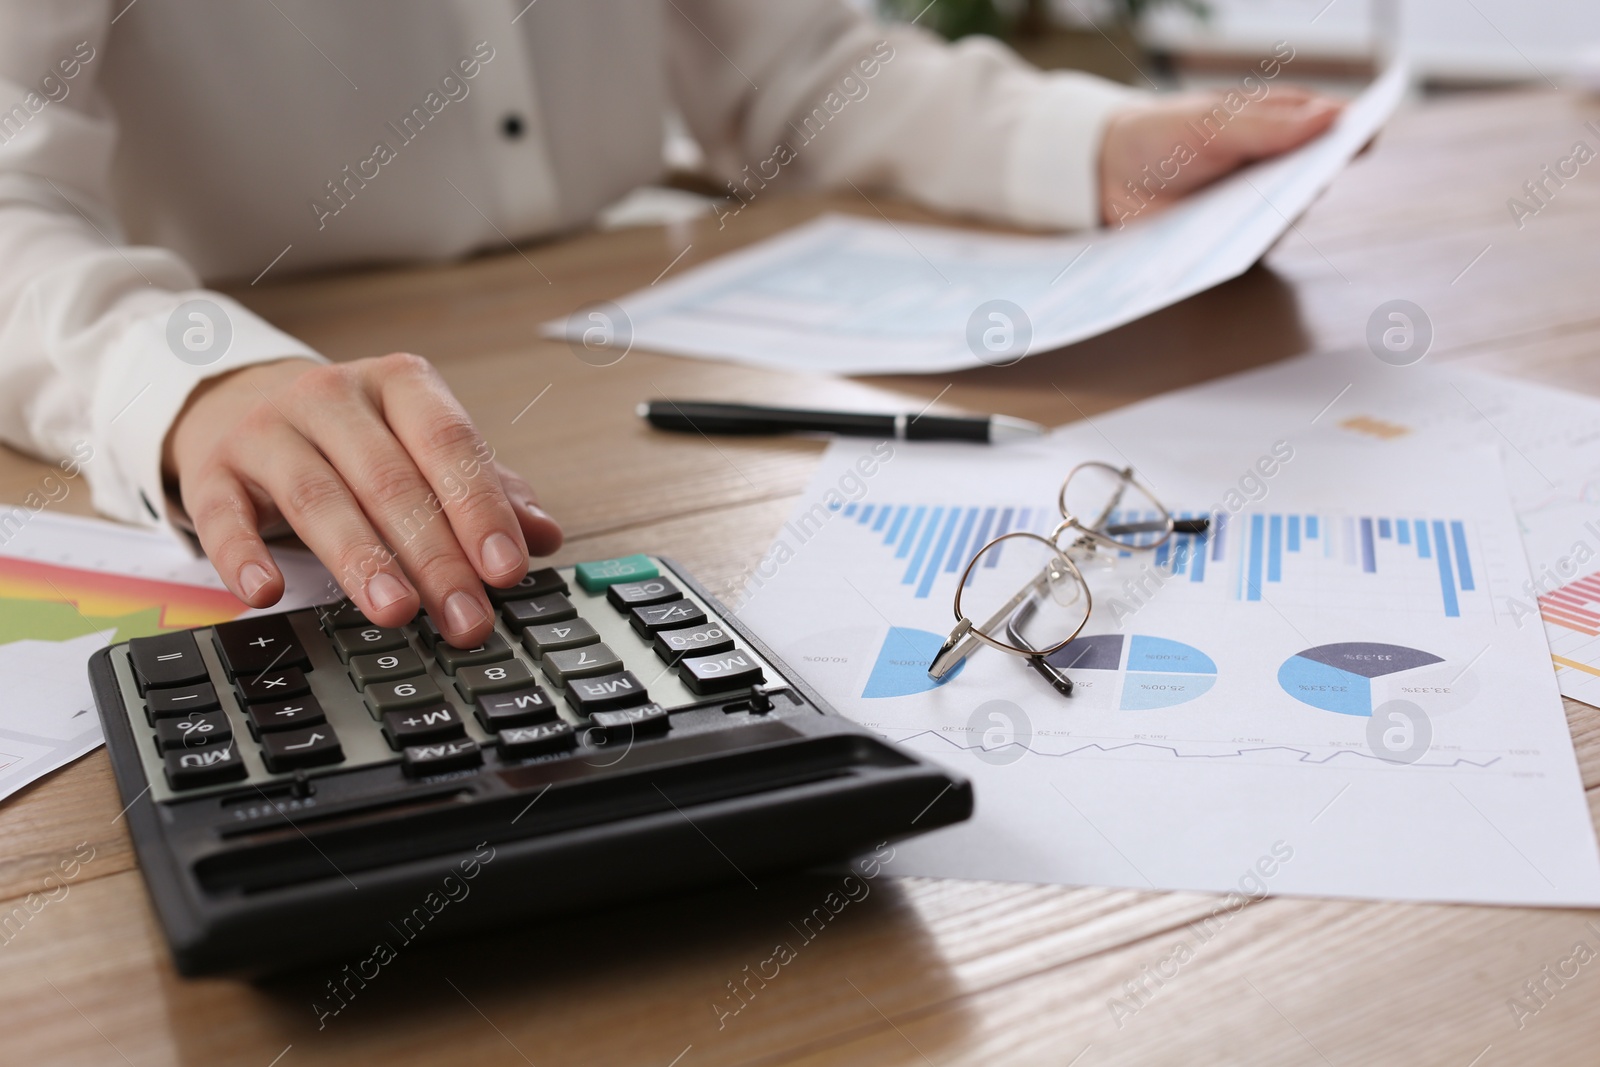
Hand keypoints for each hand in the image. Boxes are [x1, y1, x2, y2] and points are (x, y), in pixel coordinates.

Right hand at [163, 354, 561, 646]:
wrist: (239, 398)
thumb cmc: (354, 435)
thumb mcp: (420, 447)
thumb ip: (485, 490)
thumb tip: (545, 536)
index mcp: (399, 385)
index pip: (449, 445)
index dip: (480, 508)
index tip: (506, 569)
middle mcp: (332, 398)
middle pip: (391, 482)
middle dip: (434, 556)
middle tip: (464, 617)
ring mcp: (268, 431)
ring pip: (318, 498)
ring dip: (360, 560)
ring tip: (394, 611)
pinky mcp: (212, 470)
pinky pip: (224, 515)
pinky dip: (242, 556)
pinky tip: (267, 593)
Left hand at [1099, 86, 1343, 226]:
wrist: (1112, 175)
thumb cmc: (1166, 135)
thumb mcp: (1211, 121)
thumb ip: (1266, 123)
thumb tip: (1329, 116)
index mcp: (1284, 123)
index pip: (1335, 128)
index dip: (1354, 135)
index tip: (1363, 141)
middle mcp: (1281, 168)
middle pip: (1317, 178)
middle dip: (1310, 181)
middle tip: (1304, 182)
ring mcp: (1261, 208)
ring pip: (1289, 218)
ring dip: (1276, 218)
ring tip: (1257, 214)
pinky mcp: (1237, 242)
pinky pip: (1253, 250)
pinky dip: (1245, 247)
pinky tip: (1231, 245)